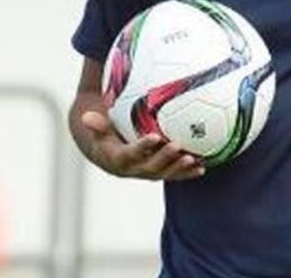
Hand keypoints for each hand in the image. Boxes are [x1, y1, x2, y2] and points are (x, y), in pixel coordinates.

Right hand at [78, 109, 205, 180]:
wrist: (109, 156)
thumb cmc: (106, 136)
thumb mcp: (99, 130)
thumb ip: (96, 124)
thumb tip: (87, 116)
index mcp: (119, 159)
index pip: (131, 154)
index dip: (142, 147)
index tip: (154, 137)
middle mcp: (135, 170)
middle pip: (151, 167)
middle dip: (165, 158)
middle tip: (177, 145)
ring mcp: (148, 173)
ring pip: (165, 173)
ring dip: (179, 168)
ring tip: (194, 159)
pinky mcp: (159, 173)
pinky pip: (174, 175)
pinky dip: (188, 172)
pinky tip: (203, 166)